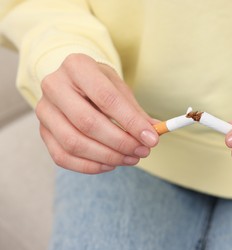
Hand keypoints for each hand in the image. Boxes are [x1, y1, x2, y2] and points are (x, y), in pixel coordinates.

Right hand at [35, 54, 158, 173]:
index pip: (106, 98)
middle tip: (142, 151)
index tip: (152, 138)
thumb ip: (135, 111)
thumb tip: (155, 132)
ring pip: (73, 143)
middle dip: (120, 142)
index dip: (131, 122)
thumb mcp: (119, 88)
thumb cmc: (99, 85)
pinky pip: (63, 157)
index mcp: (77, 66)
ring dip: (107, 156)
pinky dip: (90, 166)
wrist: (72, 82)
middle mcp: (54, 86)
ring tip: (131, 158)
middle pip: (88, 123)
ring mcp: (44, 110)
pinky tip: (111, 164)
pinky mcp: (42, 132)